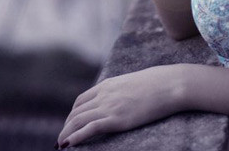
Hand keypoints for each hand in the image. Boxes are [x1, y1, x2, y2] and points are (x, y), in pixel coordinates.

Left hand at [55, 64, 185, 147]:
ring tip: (60, 145)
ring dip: (67, 133)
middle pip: (77, 111)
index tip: (70, 124)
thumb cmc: (156, 84)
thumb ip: (121, 91)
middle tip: (61, 139)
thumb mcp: (132, 84)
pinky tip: (69, 144)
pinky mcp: (117, 119)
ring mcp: (110, 106)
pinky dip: (77, 136)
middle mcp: (104, 95)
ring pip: (79, 120)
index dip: (73, 114)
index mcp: (107, 85)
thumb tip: (122, 100)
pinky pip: (91, 128)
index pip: (81, 100)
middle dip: (67, 126)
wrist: (168, 84)